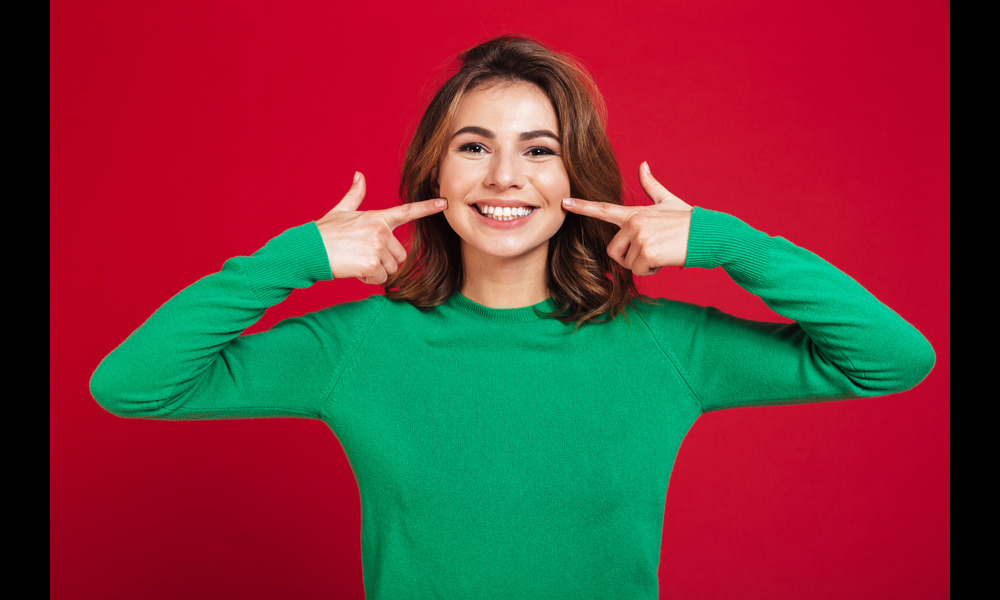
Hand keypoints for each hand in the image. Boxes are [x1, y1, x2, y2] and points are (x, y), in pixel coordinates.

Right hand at [316, 172, 447, 283]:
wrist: (309, 249)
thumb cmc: (324, 232)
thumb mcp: (341, 211)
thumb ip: (355, 195)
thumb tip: (359, 175)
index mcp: (377, 217)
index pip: (408, 211)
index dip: (428, 207)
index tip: (444, 202)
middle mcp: (381, 230)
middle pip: (399, 255)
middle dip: (384, 260)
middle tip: (362, 255)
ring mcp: (378, 247)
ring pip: (390, 268)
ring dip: (375, 270)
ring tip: (356, 261)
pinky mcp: (372, 263)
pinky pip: (381, 278)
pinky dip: (368, 279)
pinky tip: (354, 270)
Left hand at [562, 162, 692, 274]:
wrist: (709, 233)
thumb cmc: (688, 220)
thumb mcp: (668, 201)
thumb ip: (651, 186)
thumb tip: (643, 165)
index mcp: (634, 213)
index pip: (603, 209)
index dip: (582, 206)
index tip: (564, 203)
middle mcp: (633, 223)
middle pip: (613, 251)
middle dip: (631, 257)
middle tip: (653, 249)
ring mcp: (639, 236)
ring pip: (627, 263)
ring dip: (644, 264)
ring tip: (662, 251)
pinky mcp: (647, 251)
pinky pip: (640, 270)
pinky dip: (652, 270)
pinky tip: (666, 258)